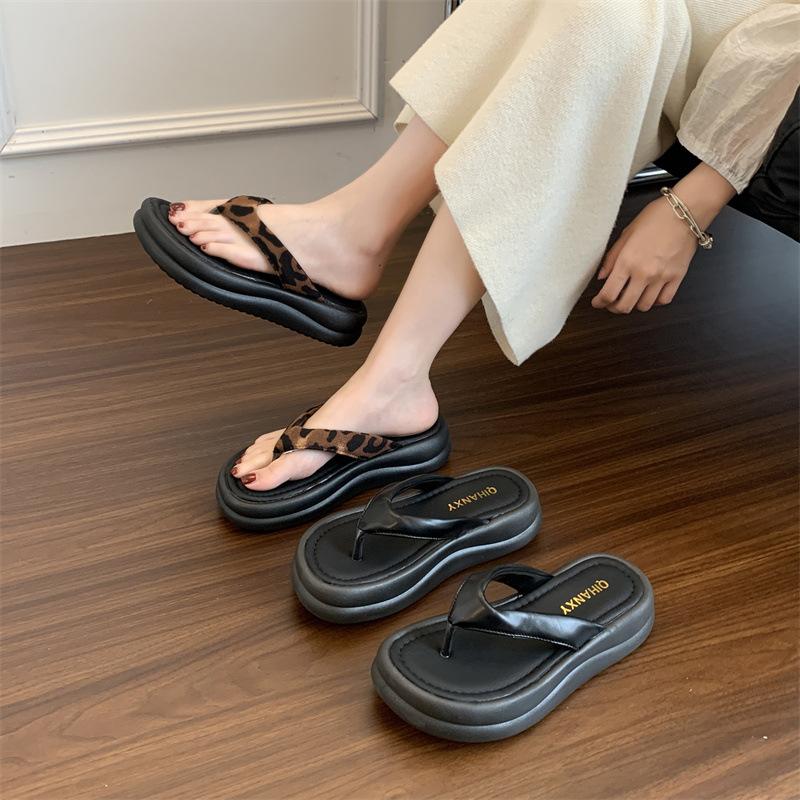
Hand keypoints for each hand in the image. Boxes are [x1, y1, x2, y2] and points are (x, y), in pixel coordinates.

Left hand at [591, 195, 696, 312]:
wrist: (685, 212)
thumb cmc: (656, 218)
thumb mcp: (626, 234)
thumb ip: (612, 258)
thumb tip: (602, 276)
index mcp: (627, 261)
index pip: (609, 294)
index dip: (600, 303)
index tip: (598, 302)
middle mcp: (644, 272)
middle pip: (624, 306)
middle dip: (614, 308)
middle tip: (611, 303)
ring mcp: (662, 277)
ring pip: (644, 306)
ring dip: (634, 305)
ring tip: (630, 297)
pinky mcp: (677, 278)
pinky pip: (663, 300)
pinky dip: (654, 302)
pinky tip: (649, 294)